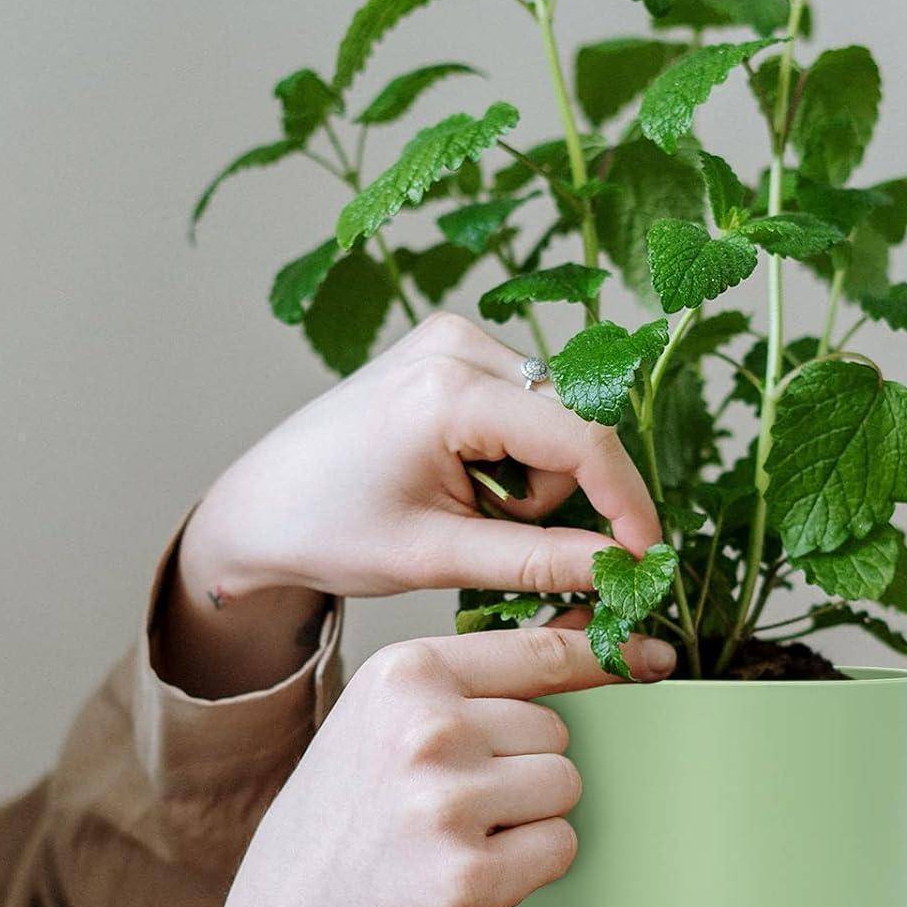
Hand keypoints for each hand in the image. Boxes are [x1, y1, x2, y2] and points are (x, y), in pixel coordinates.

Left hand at [158, 313, 659, 695]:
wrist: (261, 506)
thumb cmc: (329, 530)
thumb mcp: (437, 557)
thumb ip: (539, 561)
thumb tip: (623, 567)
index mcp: (447, 390)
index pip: (580, 438)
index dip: (626, 502)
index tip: (646, 558)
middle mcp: (457, 343)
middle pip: (572, 425)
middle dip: (555, 495)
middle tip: (494, 537)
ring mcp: (453, 338)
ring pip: (555, 420)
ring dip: (532, 480)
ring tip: (466, 509)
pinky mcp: (451, 349)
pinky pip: (528, 407)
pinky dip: (513, 456)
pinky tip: (462, 479)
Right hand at [182, 624, 674, 906]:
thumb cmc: (340, 827)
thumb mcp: (379, 723)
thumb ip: (466, 686)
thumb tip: (581, 640)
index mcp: (402, 673)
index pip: (538, 651)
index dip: (598, 660)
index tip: (650, 659)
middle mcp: (426, 726)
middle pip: (556, 731)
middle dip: (527, 770)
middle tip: (455, 809)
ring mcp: (447, 802)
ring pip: (565, 787)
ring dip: (531, 820)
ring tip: (455, 843)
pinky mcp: (470, 878)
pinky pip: (562, 848)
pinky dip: (532, 870)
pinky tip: (465, 880)